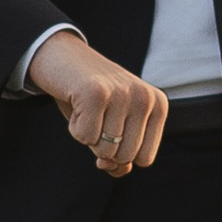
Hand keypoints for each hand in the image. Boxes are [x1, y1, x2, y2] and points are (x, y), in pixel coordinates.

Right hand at [30, 31, 168, 176]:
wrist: (64, 56)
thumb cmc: (92, 98)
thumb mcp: (115, 126)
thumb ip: (120, 157)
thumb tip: (107, 165)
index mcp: (158, 105)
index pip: (144, 159)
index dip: (121, 152)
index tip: (113, 126)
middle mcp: (145, 98)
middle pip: (125, 157)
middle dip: (103, 144)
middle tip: (98, 115)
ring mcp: (122, 93)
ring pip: (104, 150)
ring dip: (88, 134)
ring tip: (88, 108)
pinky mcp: (96, 92)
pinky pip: (85, 137)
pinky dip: (75, 127)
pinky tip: (77, 104)